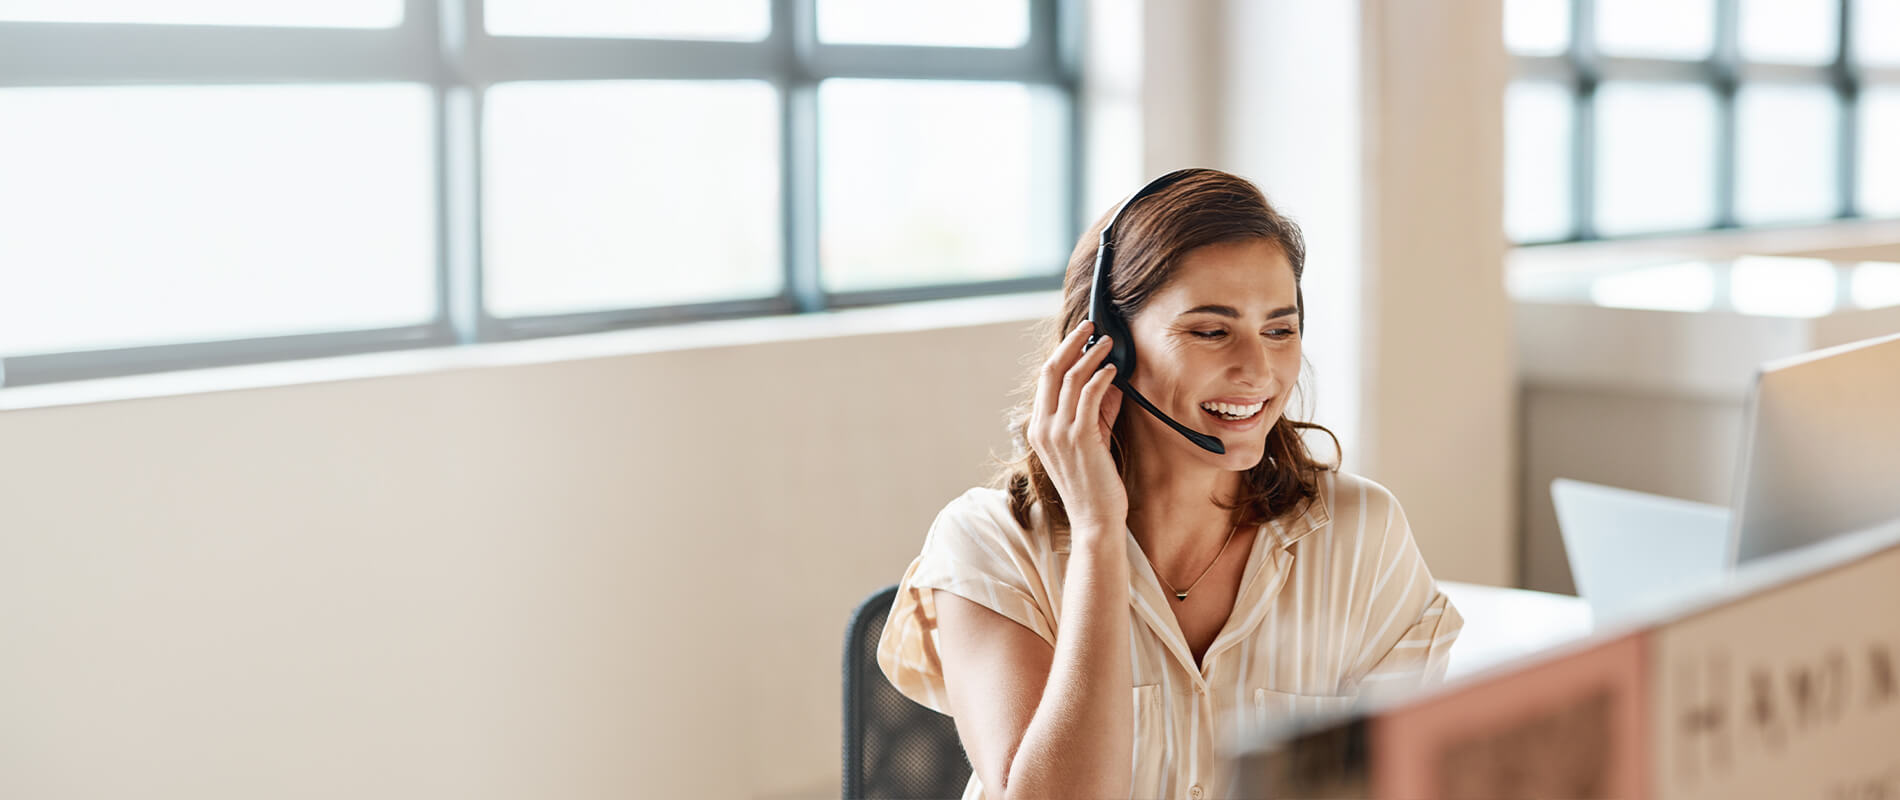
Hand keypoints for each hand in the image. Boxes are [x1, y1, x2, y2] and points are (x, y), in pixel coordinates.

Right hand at [1026, 320, 1126, 539]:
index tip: (1080, 338)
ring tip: (1106, 342)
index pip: (1045, 381)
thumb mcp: (1090, 441)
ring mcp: (1058, 433)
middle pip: (1051, 371)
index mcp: (1038, 429)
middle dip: (1072, 344)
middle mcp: (1043, 428)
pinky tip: (1113, 369)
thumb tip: (1109, 378)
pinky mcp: (1080, 437)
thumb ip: (1096, 410)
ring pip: (1070, 379)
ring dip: (1090, 355)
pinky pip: (1088, 395)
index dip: (1062, 354)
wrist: (1095, 519)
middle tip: (1090, 326)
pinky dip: (1101, 376)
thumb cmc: (1094, 483)